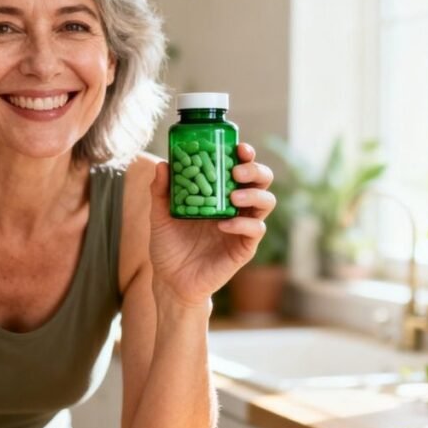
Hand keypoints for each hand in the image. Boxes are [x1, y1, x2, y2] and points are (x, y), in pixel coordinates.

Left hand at [149, 143, 275, 307]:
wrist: (170, 281)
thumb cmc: (168, 246)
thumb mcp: (160, 216)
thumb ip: (161, 192)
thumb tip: (163, 165)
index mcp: (220, 193)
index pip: (240, 167)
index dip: (245, 155)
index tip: (238, 147)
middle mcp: (237, 206)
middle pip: (262, 180)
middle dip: (255, 170)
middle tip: (237, 171)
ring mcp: (243, 227)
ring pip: (267, 202)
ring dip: (255, 194)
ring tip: (234, 195)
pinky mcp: (244, 248)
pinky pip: (255, 230)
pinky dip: (244, 223)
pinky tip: (225, 224)